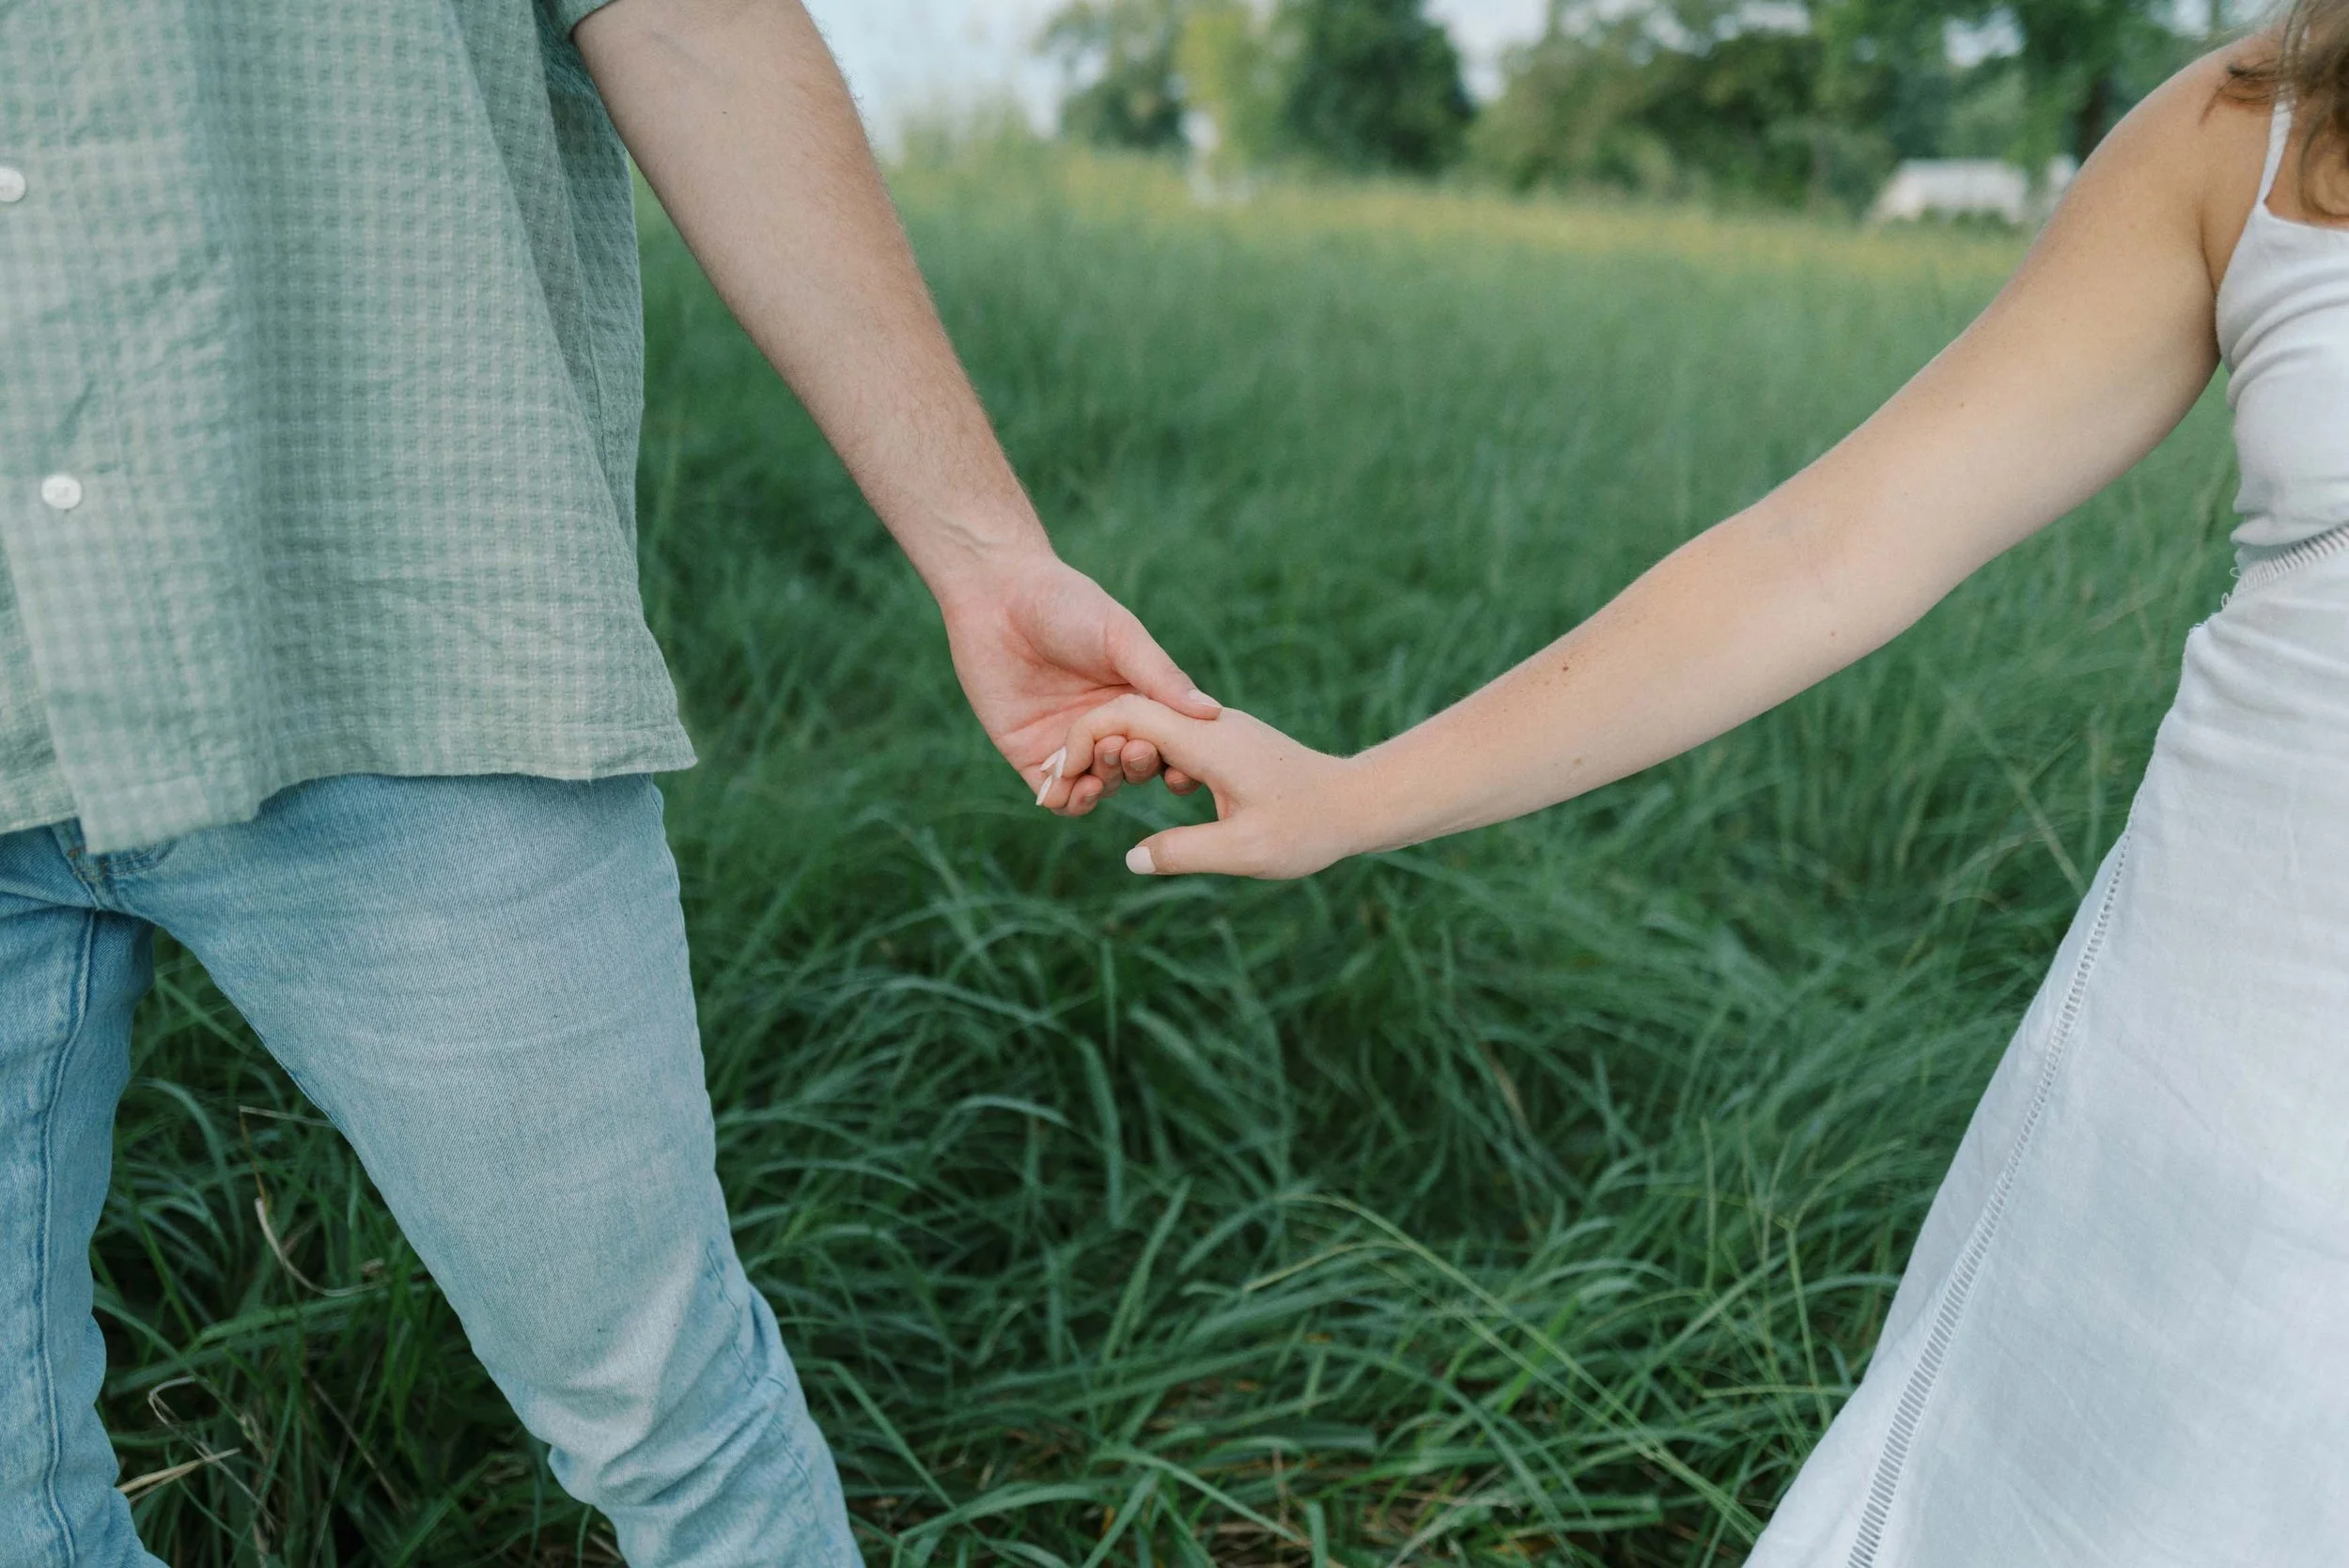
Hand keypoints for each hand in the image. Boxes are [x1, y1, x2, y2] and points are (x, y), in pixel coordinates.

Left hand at [940, 554, 1220, 809]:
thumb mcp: (1122, 636)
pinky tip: (1073, 788)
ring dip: (1104, 787)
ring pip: (1098, 787)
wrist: (998, 594)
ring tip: (1100, 771)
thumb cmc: (1066, 603)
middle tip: (1130, 749)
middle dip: (1137, 768)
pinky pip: (1054, 794)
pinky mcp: (1028, 754)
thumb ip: (1161, 677)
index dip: (1179, 761)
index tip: (1182, 766)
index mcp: (1137, 700)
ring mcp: (1068, 743)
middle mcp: (1106, 727)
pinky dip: (1067, 800)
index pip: (1167, 744)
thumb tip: (1213, 713)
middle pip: (1134, 769)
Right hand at [1039, 695, 1370, 878]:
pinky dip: (1147, 758)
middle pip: (1131, 713)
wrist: (1359, 802)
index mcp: (1206, 740)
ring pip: (1152, 725)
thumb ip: (1182, 853)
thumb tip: (1132, 858)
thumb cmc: (1307, 827)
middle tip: (1061, 789)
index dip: (1083, 741)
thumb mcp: (1242, 850)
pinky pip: (1174, 739)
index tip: (1061, 780)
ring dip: (1118, 751)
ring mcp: (1220, 731)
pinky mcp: (1229, 744)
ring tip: (1091, 790)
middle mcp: (1209, 725)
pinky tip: (1141, 787)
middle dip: (1090, 745)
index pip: (1125, 715)